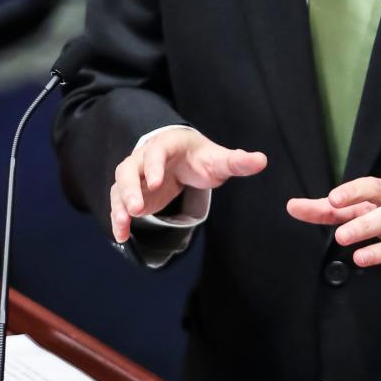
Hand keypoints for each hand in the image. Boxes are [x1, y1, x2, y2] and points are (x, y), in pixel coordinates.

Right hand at [110, 128, 266, 242]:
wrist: (184, 159)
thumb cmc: (201, 158)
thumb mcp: (219, 159)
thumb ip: (237, 162)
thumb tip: (262, 160)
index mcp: (167, 144)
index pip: (156, 151)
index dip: (153, 166)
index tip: (156, 183)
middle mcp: (145, 157)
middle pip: (129, 168)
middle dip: (131, 187)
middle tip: (136, 208)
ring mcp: (136, 175)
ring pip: (120, 186)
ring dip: (120, 205)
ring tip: (124, 225)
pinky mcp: (133, 193)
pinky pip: (119, 203)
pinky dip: (118, 218)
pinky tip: (122, 236)